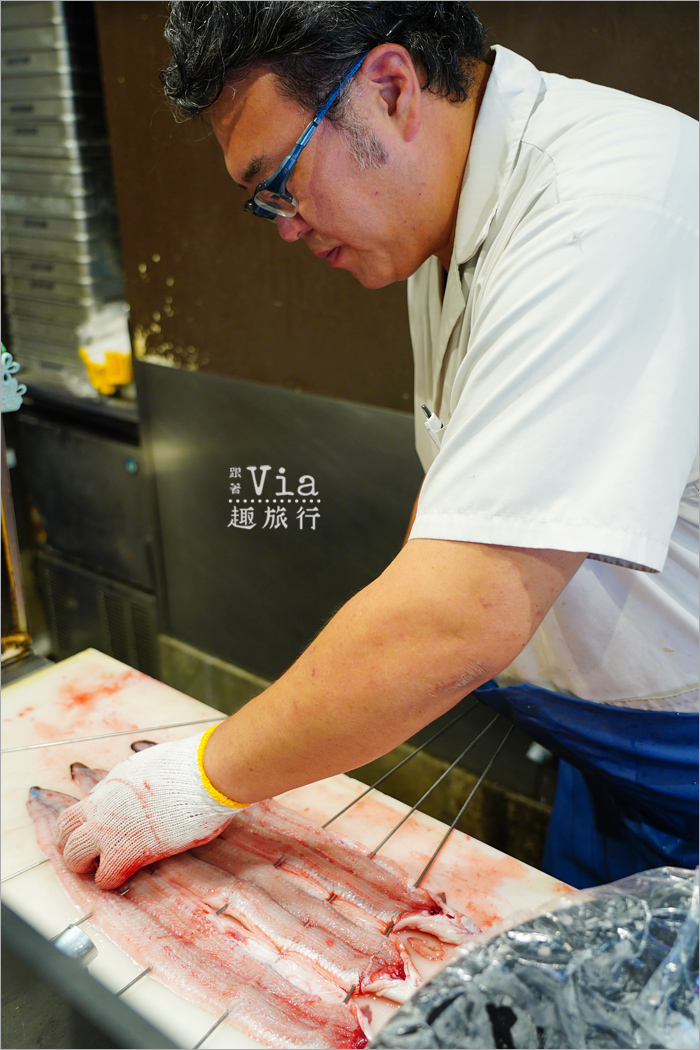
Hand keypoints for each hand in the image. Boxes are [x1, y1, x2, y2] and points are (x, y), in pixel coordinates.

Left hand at [55, 731, 237, 888]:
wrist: (205, 773)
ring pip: (73, 856)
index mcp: (111, 783)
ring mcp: (112, 829)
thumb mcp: (151, 764)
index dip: (85, 824)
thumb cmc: (190, 765)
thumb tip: (139, 786)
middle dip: (74, 844)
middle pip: (64, 831)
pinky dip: (110, 880)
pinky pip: (104, 877)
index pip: (80, 807)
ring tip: (102, 868)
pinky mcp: (129, 851)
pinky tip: (124, 877)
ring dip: (85, 865)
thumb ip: (136, 781)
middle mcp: (103, 806)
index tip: (97, 831)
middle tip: (91, 854)